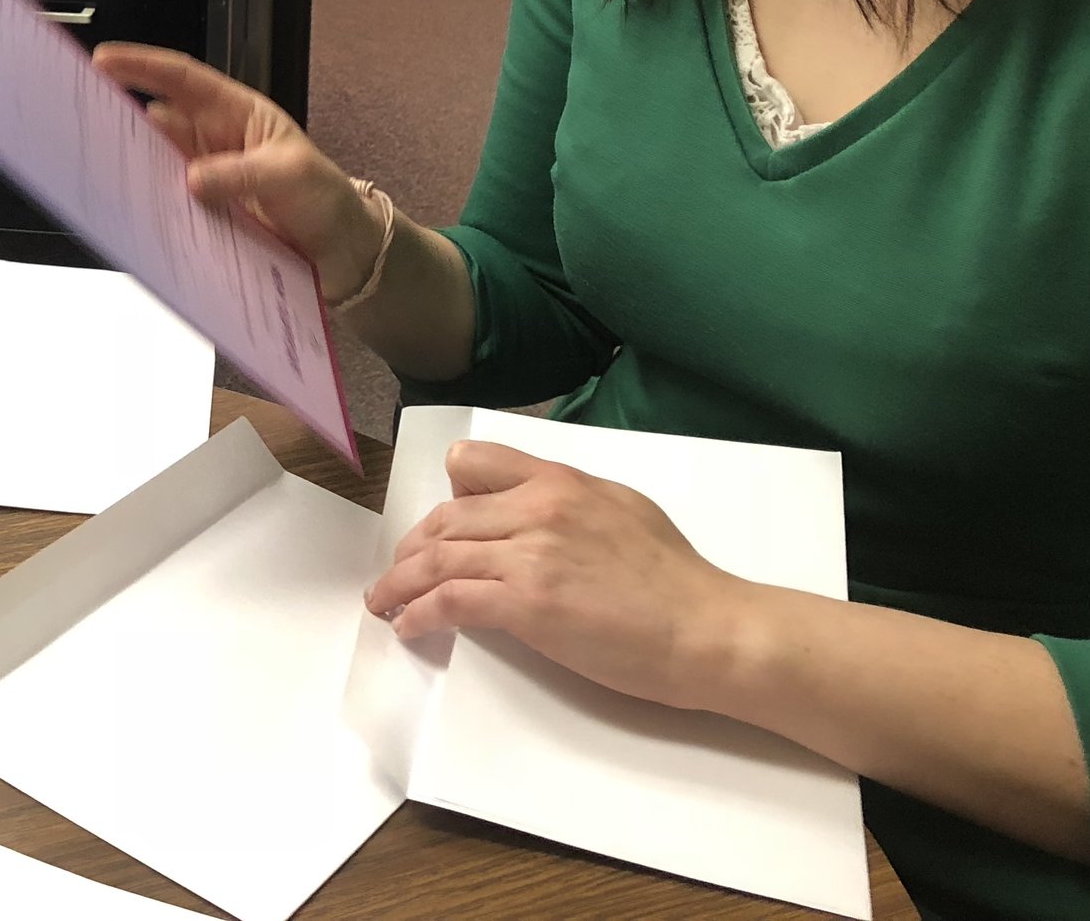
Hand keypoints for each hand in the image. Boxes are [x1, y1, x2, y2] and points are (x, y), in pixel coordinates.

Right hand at [93, 43, 381, 295]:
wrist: (340, 251)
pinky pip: (168, 203)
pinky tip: (135, 209)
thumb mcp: (290, 174)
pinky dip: (151, 204)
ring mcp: (205, 178)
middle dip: (123, 114)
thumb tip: (194, 179)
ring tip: (105, 166)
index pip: (184, 79)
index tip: (106, 59)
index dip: (144, 66)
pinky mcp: (202, 214)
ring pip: (157, 162)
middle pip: (159, 120)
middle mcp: (214, 141)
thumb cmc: (325, 198)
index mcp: (236, 113)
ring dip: (135, 164)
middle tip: (89, 117)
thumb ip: (242, 174)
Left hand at [363, 440, 758, 710]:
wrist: (705, 627)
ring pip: (438, 558)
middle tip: (398, 573)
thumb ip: (568, 501)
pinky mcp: (526, 605)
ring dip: (400, 583)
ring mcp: (529, 555)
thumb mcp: (620, 508)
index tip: (439, 524)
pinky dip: (419, 613)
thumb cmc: (675, 578)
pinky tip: (409, 627)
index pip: (475, 463)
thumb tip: (530, 511)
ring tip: (384, 603)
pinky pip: (451, 601)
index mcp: (560, 479)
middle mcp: (536, 507)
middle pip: (446, 518)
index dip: (449, 494)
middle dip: (412, 548)